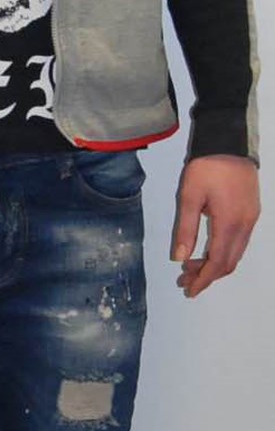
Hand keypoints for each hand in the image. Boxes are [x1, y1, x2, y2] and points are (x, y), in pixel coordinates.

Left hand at [171, 156, 259, 298]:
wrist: (230, 140)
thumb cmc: (207, 166)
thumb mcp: (189, 196)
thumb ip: (185, 229)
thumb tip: (179, 258)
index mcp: (229, 223)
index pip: (218, 263)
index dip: (203, 280)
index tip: (189, 290)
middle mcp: (245, 225)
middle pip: (229, 262)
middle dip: (207, 275)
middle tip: (184, 278)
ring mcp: (252, 218)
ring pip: (236, 252)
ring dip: (215, 263)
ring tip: (190, 264)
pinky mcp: (252, 210)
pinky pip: (240, 240)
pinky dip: (224, 250)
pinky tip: (208, 247)